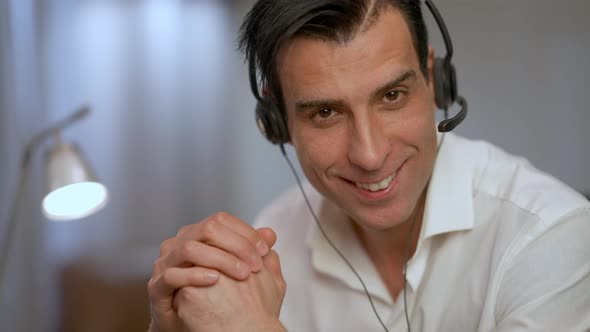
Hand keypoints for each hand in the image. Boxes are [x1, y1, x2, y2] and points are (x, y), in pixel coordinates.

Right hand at [147, 212, 275, 331]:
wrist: (192, 327)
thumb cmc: (216, 297)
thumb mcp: (240, 272)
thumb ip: (252, 252)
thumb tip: (270, 234)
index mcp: (197, 235)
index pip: (221, 220)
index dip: (244, 232)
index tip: (264, 250)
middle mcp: (179, 243)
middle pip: (207, 228)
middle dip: (236, 244)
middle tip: (256, 264)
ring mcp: (165, 263)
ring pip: (189, 248)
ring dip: (220, 259)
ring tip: (242, 273)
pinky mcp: (156, 286)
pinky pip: (172, 275)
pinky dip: (195, 275)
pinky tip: (215, 280)